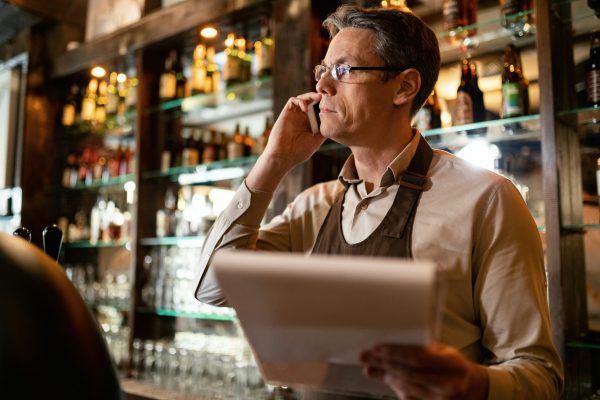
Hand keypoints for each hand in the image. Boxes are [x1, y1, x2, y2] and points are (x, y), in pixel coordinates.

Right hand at [246, 92, 326, 191]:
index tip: (332, 103)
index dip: (323, 105)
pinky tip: (306, 108)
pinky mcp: (285, 114)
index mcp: (308, 124)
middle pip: (309, 101)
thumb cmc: (298, 152)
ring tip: (318, 98)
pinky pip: (292, 101)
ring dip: (309, 96)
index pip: (316, 109)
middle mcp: (300, 118)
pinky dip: (300, 101)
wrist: (283, 156)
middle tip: (326, 95)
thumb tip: (334, 126)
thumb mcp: (316, 142)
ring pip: (301, 99)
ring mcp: (293, 116)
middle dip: (317, 96)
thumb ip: (323, 133)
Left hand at [360, 342, 488, 399]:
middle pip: (409, 373)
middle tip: (365, 356)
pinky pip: (408, 398)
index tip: (376, 347)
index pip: (419, 358)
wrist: (466, 385)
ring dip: (385, 375)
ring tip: (370, 364)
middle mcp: (450, 385)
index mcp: (453, 365)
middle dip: (384, 363)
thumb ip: (417, 347)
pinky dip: (394, 385)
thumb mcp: (440, 351)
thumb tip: (386, 345)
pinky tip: (384, 375)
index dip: (396, 352)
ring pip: (406, 387)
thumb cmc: (448, 362)